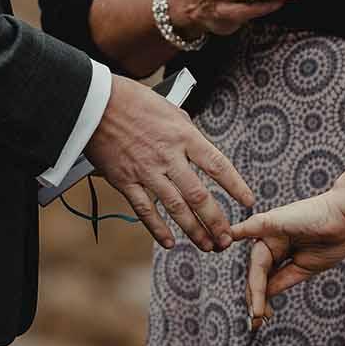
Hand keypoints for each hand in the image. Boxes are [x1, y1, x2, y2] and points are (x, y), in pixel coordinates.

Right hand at [82, 74, 253, 250]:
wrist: (95, 103)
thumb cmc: (133, 100)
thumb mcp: (170, 108)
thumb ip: (186, 131)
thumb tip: (199, 147)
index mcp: (184, 135)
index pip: (217, 165)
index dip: (236, 186)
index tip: (248, 201)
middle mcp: (168, 156)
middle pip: (199, 195)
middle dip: (216, 220)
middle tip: (227, 238)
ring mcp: (146, 171)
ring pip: (176, 208)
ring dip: (194, 230)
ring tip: (207, 245)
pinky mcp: (125, 180)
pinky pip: (144, 210)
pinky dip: (157, 229)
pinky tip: (169, 242)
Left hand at [232, 190, 344, 327]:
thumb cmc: (333, 240)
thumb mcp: (306, 268)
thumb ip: (282, 279)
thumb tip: (263, 295)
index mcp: (281, 253)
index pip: (264, 278)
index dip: (260, 299)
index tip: (259, 321)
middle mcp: (272, 242)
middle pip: (257, 273)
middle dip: (255, 297)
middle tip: (256, 320)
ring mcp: (270, 232)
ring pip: (256, 263)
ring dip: (254, 287)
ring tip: (257, 310)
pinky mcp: (271, 221)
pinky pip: (249, 228)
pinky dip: (235, 233)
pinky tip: (224, 243)